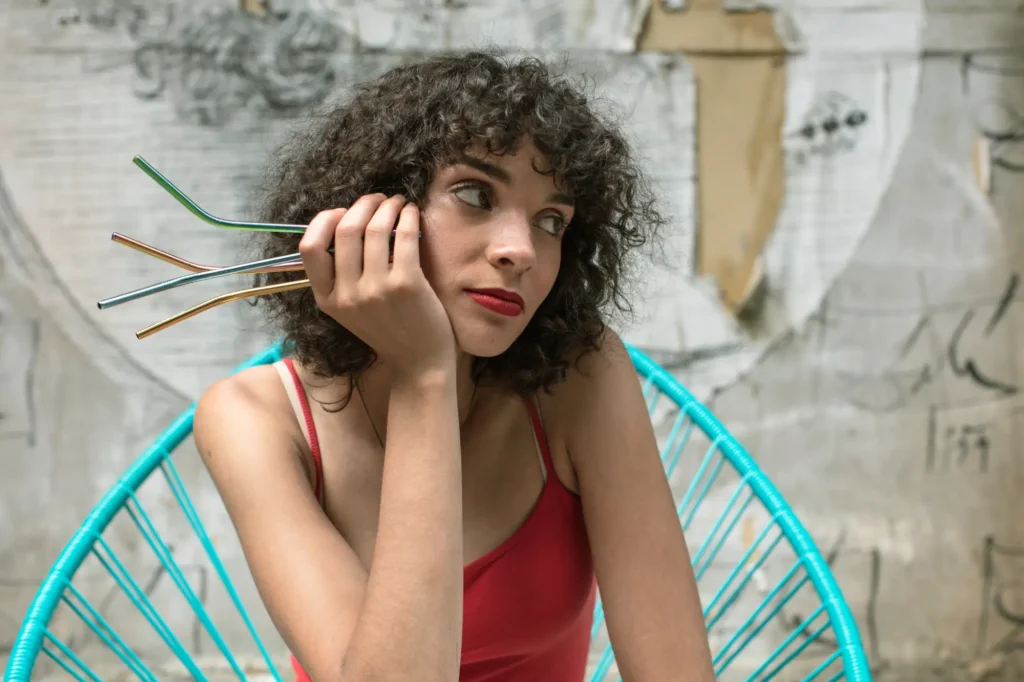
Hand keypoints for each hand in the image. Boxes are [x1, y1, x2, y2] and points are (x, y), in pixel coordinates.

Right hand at [299, 194, 455, 377]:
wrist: (420, 363)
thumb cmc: (389, 330)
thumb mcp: (351, 309)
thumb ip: (342, 276)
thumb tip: (344, 223)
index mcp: (327, 300)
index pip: (308, 247)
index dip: (324, 220)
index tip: (344, 212)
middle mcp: (346, 295)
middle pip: (344, 229)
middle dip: (363, 204)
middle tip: (378, 199)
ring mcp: (375, 290)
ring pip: (374, 227)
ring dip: (387, 206)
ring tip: (398, 203)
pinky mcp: (406, 285)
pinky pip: (403, 235)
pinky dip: (407, 216)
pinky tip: (412, 213)